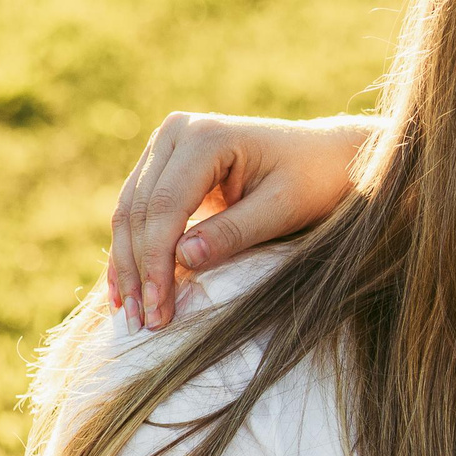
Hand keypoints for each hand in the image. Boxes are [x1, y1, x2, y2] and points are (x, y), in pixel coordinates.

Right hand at [108, 112, 376, 328]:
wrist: (328, 156)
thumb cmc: (315, 181)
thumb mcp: (283, 210)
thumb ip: (235, 232)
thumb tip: (184, 258)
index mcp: (207, 136)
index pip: (166, 206)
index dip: (156, 261)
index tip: (157, 308)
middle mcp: (178, 132)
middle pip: (140, 209)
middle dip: (138, 269)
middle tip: (141, 322)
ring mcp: (168, 145)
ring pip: (130, 211)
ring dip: (127, 264)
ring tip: (130, 313)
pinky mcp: (166, 164)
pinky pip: (139, 210)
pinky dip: (132, 249)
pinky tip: (127, 287)